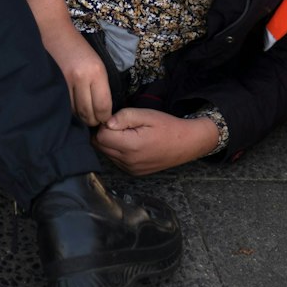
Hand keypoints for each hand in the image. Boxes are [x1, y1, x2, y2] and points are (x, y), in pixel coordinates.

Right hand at [25, 0, 112, 124]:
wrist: (54, 31)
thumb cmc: (79, 48)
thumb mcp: (97, 64)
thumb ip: (101, 86)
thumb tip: (104, 111)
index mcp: (97, 72)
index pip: (103, 106)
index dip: (104, 117)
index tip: (104, 119)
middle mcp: (81, 78)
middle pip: (88, 113)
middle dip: (93, 120)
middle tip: (94, 121)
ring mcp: (65, 82)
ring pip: (75, 112)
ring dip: (80, 117)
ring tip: (83, 116)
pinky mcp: (54, 84)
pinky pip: (63, 106)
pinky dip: (69, 111)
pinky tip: (71, 109)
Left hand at [93, 108, 217, 175]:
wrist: (186, 144)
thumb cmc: (167, 126)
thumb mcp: (147, 114)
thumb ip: (124, 116)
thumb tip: (106, 122)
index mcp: (131, 146)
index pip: (100, 136)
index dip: (103, 125)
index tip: (115, 119)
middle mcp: (128, 161)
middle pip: (99, 146)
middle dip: (103, 134)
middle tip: (119, 124)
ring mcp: (130, 169)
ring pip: (106, 154)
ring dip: (110, 143)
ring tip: (127, 133)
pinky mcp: (133, 172)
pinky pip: (115, 161)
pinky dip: (117, 151)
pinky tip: (130, 143)